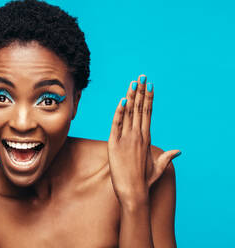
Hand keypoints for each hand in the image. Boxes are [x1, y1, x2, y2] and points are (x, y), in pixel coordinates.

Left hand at [107, 75, 179, 203]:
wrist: (133, 192)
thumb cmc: (145, 181)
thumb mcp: (158, 166)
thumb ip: (167, 156)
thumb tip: (179, 151)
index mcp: (147, 138)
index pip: (148, 113)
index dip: (148, 98)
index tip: (149, 86)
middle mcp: (138, 136)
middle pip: (140, 109)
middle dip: (141, 92)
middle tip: (142, 76)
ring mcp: (126, 139)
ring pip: (129, 113)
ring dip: (131, 96)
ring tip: (133, 82)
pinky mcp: (114, 144)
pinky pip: (116, 125)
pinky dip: (119, 112)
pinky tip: (122, 100)